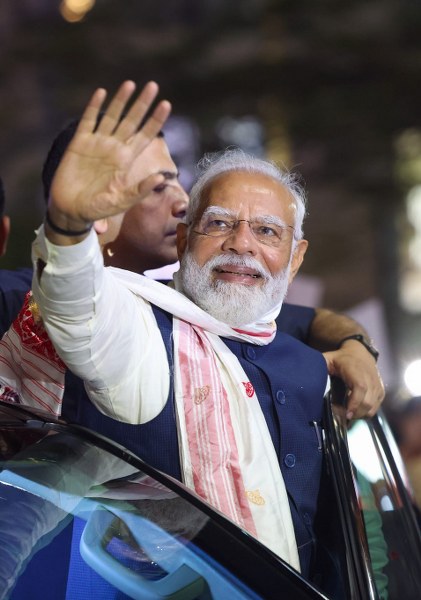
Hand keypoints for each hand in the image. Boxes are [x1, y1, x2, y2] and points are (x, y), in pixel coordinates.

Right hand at [47, 80, 170, 231]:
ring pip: (111, 116)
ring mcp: (97, 143)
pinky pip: (88, 121)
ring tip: (130, 84)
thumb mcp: (121, 201)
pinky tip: (101, 92)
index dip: (155, 120)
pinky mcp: (79, 143)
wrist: (72, 210)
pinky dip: (94, 107)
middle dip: (142, 104)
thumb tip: (160, 178)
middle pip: (131, 121)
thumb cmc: (98, 208)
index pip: (145, 136)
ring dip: (120, 100)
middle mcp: (114, 148)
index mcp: (126, 160)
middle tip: (153, 85)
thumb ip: (140, 190)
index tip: (166, 104)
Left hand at [323, 340, 384, 418]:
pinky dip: (364, 413)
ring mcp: (377, 386)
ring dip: (358, 415)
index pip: (360, 388)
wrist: (360, 353)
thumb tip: (306, 374)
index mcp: (356, 370)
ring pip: (371, 408)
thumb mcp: (329, 358)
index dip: (354, 402)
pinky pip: (374, 409)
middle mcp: (370, 378)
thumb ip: (320, 365)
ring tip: (345, 413)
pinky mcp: (380, 393)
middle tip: (339, 416)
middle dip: (353, 413)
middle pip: (367, 402)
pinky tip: (353, 411)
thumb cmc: (342, 358)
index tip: (346, 414)